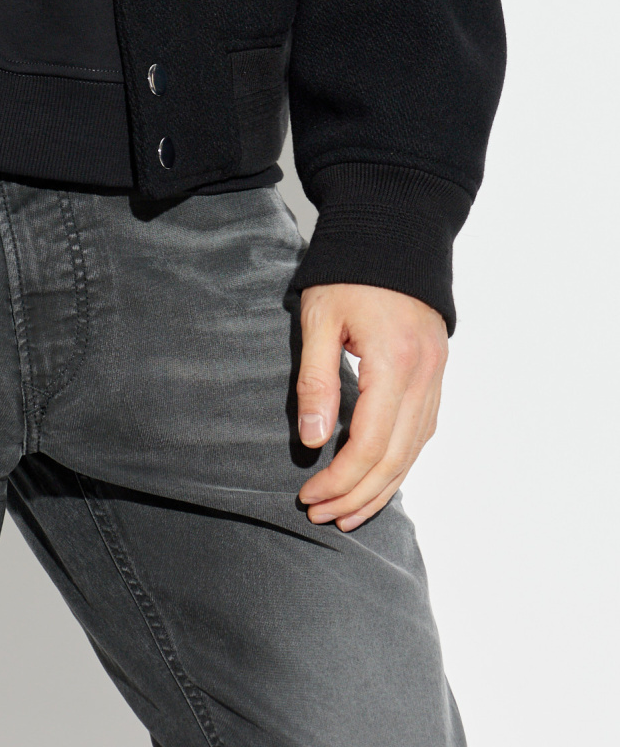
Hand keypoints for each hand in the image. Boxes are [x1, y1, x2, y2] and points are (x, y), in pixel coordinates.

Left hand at [295, 282, 447, 531]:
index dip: (339, 480)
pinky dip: (401, 462)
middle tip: (322, 515)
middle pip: (396, 459)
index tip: (308, 495)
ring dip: (382, 487)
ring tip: (348, 512)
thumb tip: (312, 440)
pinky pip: (423, 431)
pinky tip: (378, 477)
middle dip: (358, 495)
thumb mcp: (319, 319)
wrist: (394, 231)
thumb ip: (316, 381)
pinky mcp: (437, 373)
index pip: (370, 445)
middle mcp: (424, 377)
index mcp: (394, 363)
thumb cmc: (349, 272)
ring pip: (414, 451)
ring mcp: (437, 376)